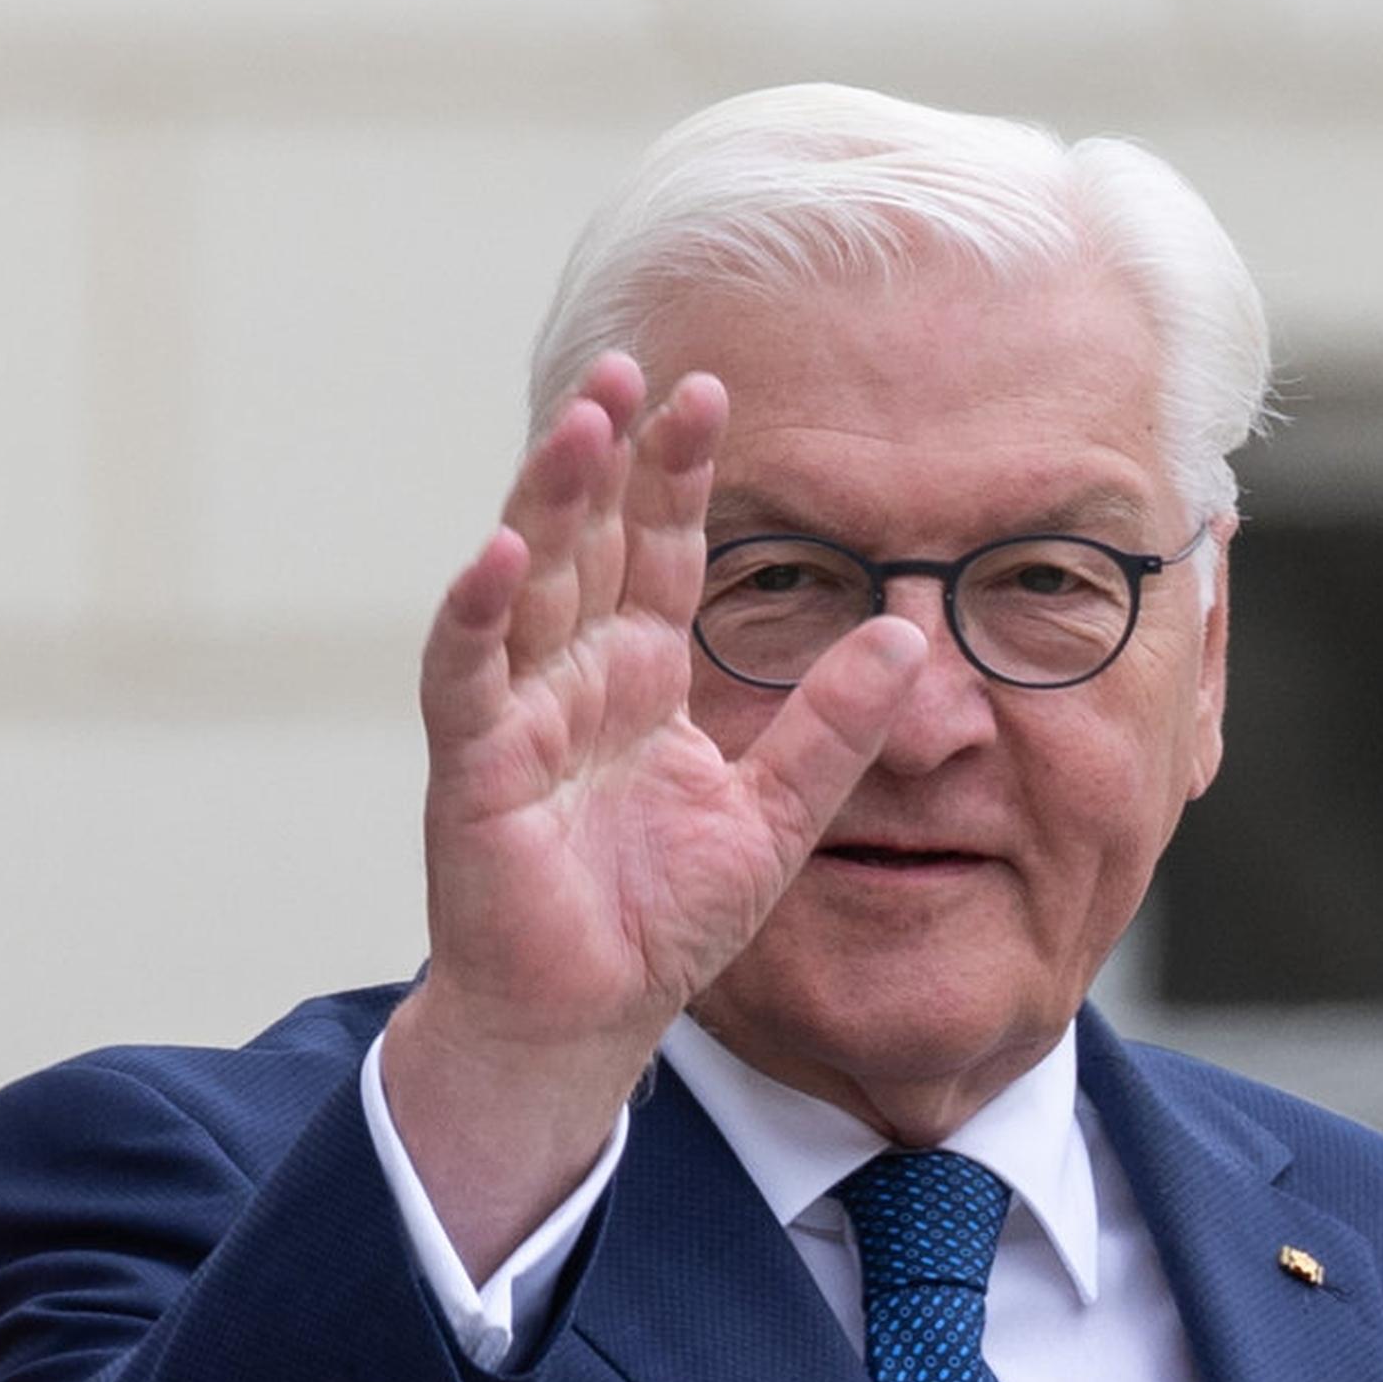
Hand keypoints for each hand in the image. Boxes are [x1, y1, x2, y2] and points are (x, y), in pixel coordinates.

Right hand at [386, 354, 922, 1270]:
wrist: (590, 1014)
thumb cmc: (664, 915)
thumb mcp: (780, 814)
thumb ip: (836, 728)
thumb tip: (914, 640)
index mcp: (642, 677)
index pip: (661, 552)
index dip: (678, 476)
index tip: (707, 393)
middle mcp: (573, 677)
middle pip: (588, 540)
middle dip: (608, 456)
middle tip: (631, 367)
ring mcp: (516, 713)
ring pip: (526, 582)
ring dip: (547, 499)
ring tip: (581, 423)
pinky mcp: (473, 767)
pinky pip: (468, 676)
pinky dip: (477, 613)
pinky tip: (499, 551)